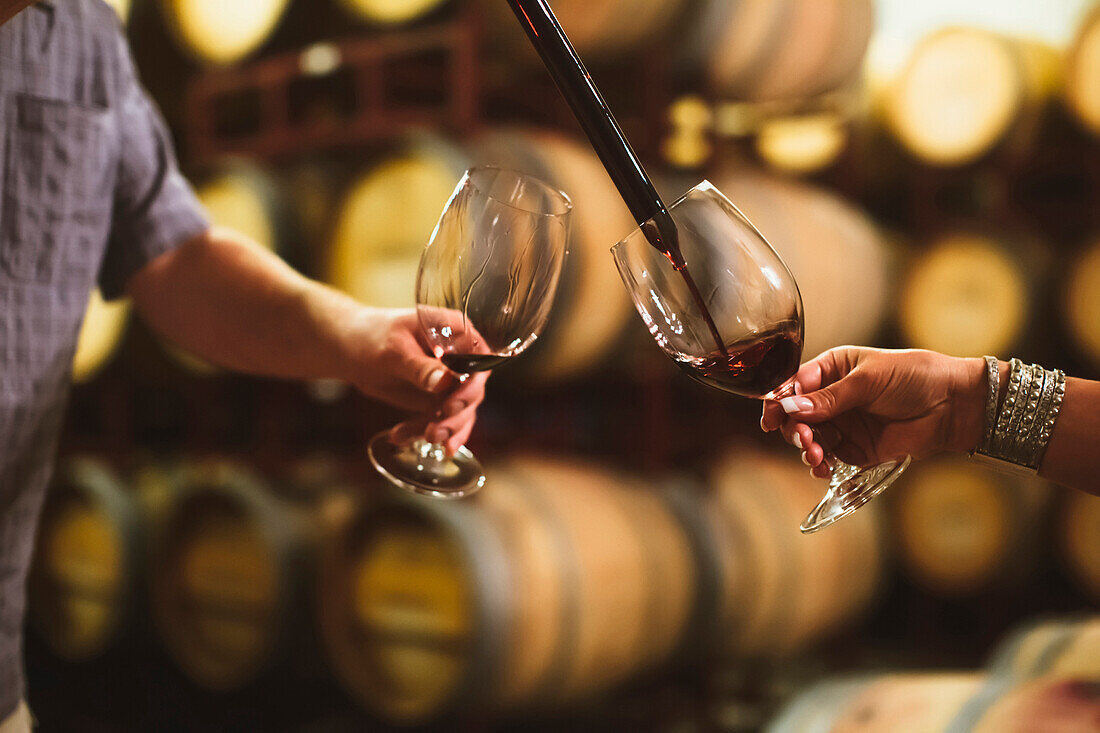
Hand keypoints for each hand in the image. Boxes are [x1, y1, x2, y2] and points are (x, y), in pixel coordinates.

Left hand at [345, 307, 487, 454]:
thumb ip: (420, 367)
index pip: (479, 362)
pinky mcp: (437, 400)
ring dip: (442, 430)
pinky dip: (422, 432)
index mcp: (457, 334)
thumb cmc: (373, 336)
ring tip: (416, 437)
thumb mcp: (395, 350)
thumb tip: (446, 382)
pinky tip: (400, 436)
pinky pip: (440, 422)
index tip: (452, 406)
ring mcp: (450, 382)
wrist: (351, 348)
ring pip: (459, 414)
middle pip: (472, 393)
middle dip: (455, 418)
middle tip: (433, 432)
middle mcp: (460, 359)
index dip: (472, 387)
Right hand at [760, 347, 986, 477]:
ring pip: (809, 440)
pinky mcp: (857, 448)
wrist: (953, 404)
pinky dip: (821, 465)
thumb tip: (791, 407)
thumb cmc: (914, 376)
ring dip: (807, 449)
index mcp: (831, 370)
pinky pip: (829, 458)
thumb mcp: (868, 380)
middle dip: (794, 429)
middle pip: (795, 416)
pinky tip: (822, 468)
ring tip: (816, 455)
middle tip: (804, 439)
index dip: (778, 401)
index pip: (793, 386)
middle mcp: (832, 398)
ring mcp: (843, 424)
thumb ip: (830, 398)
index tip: (770, 418)